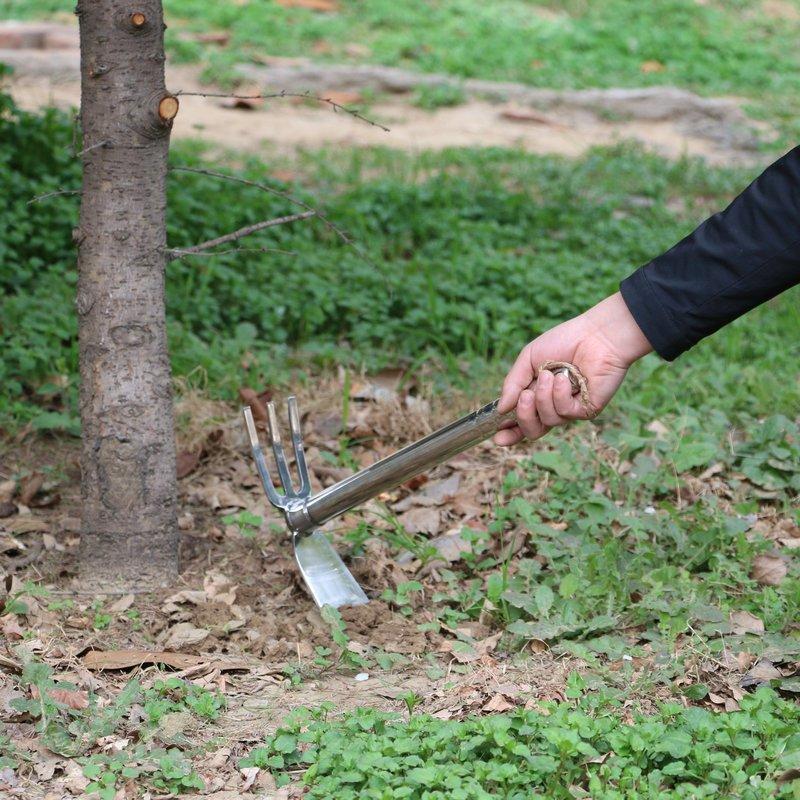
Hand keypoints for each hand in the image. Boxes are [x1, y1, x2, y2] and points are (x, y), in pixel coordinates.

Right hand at [494, 292, 651, 444]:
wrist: (596, 334)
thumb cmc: (564, 341)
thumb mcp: (529, 359)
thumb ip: (513, 383)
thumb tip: (500, 409)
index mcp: (538, 395)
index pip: (522, 421)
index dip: (510, 432)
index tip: (498, 437)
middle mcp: (554, 406)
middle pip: (533, 430)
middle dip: (524, 417)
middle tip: (524, 397)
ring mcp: (571, 409)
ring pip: (548, 421)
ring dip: (543, 398)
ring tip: (548, 375)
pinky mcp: (587, 409)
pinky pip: (565, 412)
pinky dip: (560, 395)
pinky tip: (564, 379)